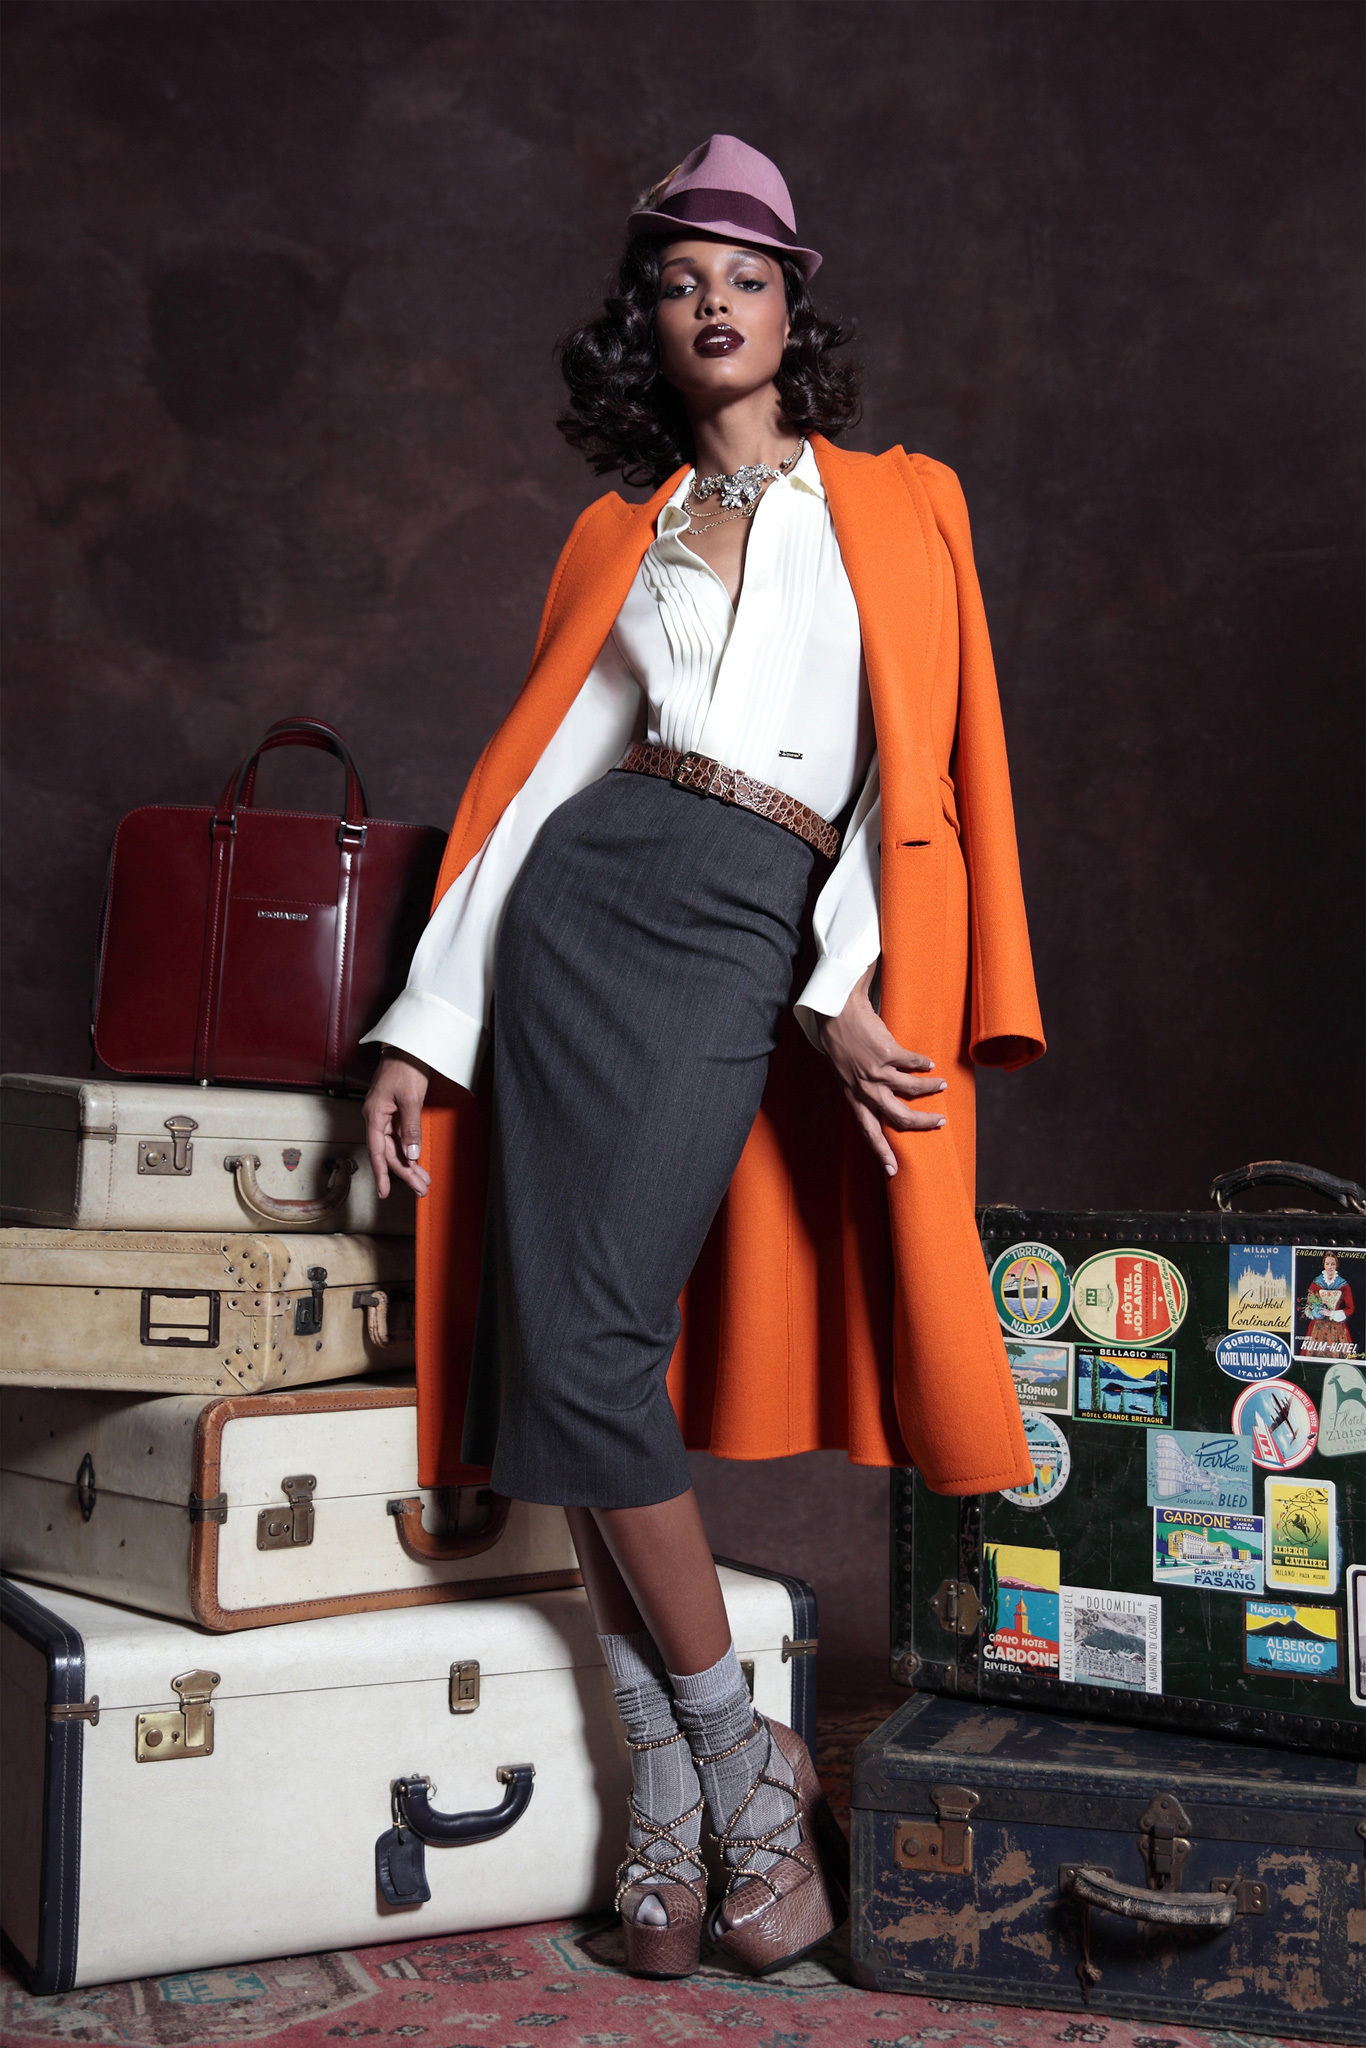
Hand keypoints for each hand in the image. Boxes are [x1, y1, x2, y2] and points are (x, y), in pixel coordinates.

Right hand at [364, 1051, 433, 1198]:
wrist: (408, 1046)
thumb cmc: (405, 1068)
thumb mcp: (410, 1098)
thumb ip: (410, 1127)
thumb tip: (411, 1155)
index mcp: (374, 1115)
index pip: (378, 1151)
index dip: (382, 1174)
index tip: (385, 1193)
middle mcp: (376, 1118)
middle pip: (389, 1152)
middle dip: (405, 1173)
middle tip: (421, 1189)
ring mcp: (385, 1116)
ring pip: (395, 1147)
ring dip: (409, 1164)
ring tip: (423, 1180)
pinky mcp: (395, 1112)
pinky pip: (399, 1137)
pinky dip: (409, 1150)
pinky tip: (417, 1162)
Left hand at [816, 964, 946, 1177]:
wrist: (836, 1014)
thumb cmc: (839, 1045)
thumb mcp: (844, 1075)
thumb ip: (860, 1091)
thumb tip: (880, 1105)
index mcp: (853, 1097)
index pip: (868, 1131)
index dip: (881, 1151)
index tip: (892, 1170)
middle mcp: (865, 1088)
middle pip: (899, 1116)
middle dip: (922, 1122)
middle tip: (939, 1122)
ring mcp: (876, 1071)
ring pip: (911, 1089)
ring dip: (929, 1088)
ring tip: (941, 1085)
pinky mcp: (887, 1052)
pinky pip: (912, 1063)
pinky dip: (923, 1065)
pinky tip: (929, 1064)